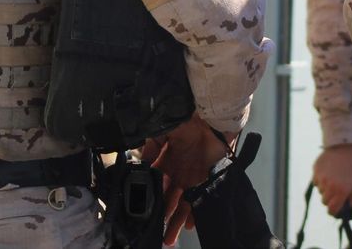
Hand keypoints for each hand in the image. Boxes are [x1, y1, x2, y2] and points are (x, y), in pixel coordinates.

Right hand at [141, 113, 231, 244]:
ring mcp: (195, 178)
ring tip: (170, 238)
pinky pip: (202, 199)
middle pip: (171, 200)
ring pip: (185, 204)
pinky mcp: (209, 179)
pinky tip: (191, 225)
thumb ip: (150, 146)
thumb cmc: (187, 121)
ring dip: (178, 221)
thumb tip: (140, 162)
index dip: (153, 200)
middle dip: (164, 217)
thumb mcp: (163, 132)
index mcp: (169, 162)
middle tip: (158, 233)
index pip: (158, 186)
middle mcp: (181, 173)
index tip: (146, 213)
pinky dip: (197, 213)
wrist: (211, 116)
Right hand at [313, 143, 351, 216]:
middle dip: (329, 199)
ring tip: (333, 178)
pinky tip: (327, 172)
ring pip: (320, 191)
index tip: (334, 208)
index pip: (331, 210)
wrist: (345, 147)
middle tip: (335, 191)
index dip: (333, 211)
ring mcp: (321, 178)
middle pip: (324, 201)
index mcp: (341, 192)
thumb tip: (345, 208)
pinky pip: (315, 181)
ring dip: (325, 188)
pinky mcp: (315, 170)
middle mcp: (329, 187)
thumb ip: (351, 199)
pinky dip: (320, 179)